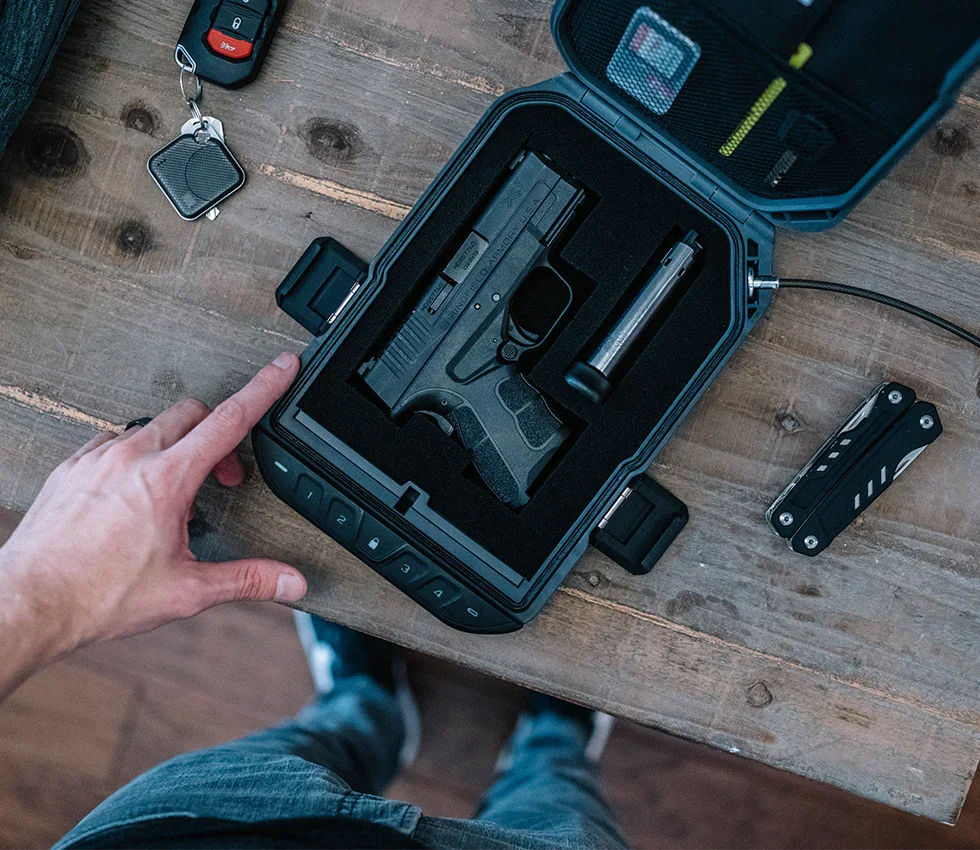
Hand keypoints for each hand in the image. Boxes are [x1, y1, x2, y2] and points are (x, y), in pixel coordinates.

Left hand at [0, 353, 306, 686]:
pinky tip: (134, 490)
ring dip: (176, 447)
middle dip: (218, 433)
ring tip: (177, 491)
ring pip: (152, 426)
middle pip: (193, 413)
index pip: (230, 419)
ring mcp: (97, 458)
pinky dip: (135, 456)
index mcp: (166, 480)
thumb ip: (246, 579)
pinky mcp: (71, 468)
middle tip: (224, 474)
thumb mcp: (186, 590)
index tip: (281, 366)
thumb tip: (287, 580)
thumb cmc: (96, 595)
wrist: (29, 604)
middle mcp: (131, 458)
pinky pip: (113, 441)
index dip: (264, 388)